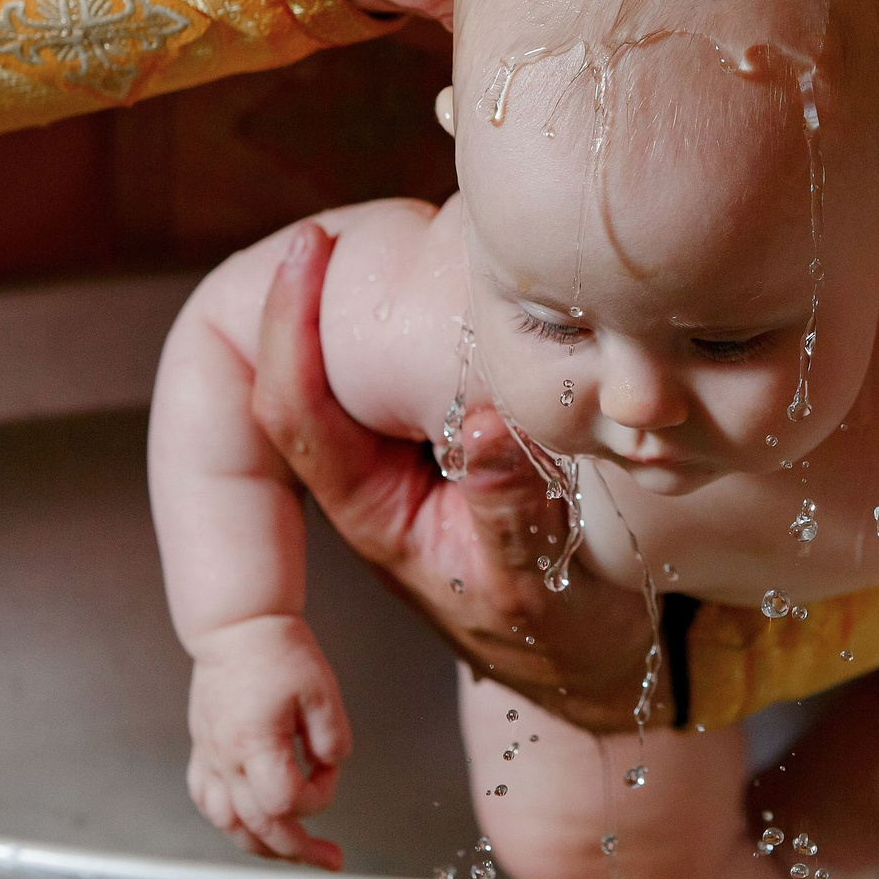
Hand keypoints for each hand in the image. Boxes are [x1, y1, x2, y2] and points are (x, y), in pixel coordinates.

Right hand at [185, 613, 352, 869]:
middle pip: (258, 827)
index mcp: (255, 743)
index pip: (287, 801)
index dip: (319, 796)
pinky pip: (207, 801)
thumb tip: (329, 768)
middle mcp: (226, 758)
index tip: (329, 768)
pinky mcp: (203, 750)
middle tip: (330, 860)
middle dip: (298, 849)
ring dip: (262, 845)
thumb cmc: (279, 652)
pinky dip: (230, 822)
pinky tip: (249, 824)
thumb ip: (332, 737)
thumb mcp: (322, 690)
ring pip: (227, 824)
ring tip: (292, 853)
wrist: (236, 628)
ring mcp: (210, 757)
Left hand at [250, 221, 669, 731]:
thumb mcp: (535, 586)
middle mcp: (372, 471)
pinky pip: (420, 360)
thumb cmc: (558, 635)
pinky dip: (432, 313)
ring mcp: (408, 449)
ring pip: (364, 357)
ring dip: (375, 292)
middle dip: (318, 287)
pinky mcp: (451, 430)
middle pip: (310, 364)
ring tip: (404, 224)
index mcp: (367, 507)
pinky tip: (472, 278)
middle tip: (356, 214)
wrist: (591, 664)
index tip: (309, 249)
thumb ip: (510, 514)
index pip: (293, 407)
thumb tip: (486, 428)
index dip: (287, 326)